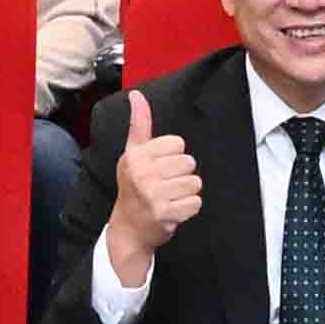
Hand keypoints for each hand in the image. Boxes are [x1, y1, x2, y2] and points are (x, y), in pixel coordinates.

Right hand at [103, 103, 201, 284]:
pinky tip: (173, 210)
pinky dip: (188, 208)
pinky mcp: (164, 213)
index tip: (159, 168)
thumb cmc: (133, 187)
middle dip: (181, 175)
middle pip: (189, 163)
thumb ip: (139, 124)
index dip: (173, 157)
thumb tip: (136, 95)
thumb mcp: (133, 153)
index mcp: (136, 156)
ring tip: (169, 198)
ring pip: (195, 183)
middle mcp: (142, 173)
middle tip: (164, 186)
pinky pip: (195, 203)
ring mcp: (152, 194)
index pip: (178, 144)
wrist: (128, 228)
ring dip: (186, 193)